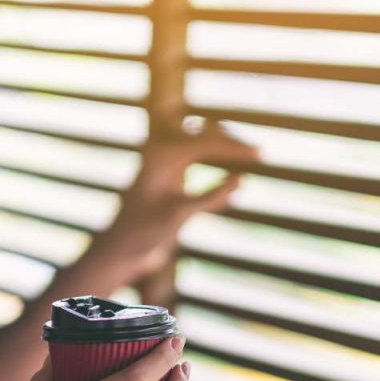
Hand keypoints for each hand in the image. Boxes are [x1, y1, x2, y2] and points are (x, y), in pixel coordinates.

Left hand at [88, 123, 257, 282]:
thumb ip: (211, 197)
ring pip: (200, 141)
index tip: (260, 155)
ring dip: (224, 147)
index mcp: (160, 155)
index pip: (206, 141)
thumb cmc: (143, 231)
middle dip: (231, 142)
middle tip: (259, 154)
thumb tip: (242, 181)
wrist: (119, 246)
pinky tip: (232, 174)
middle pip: (204, 134)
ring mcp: (163, 159)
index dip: (235, 148)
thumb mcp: (180, 215)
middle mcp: (160, 150)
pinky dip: (215, 159)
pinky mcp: (166, 171)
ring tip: (249, 157)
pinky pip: (196, 155)